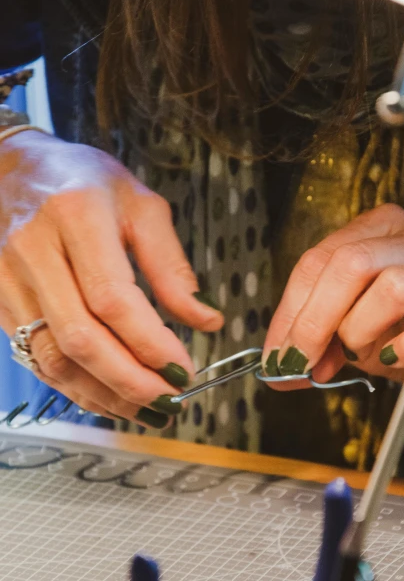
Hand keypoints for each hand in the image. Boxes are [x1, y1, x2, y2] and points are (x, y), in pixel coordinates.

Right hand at [0, 130, 222, 425]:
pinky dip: (76, 387)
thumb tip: (206, 320)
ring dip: (104, 395)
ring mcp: (7, 278)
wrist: (10, 168)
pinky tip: (109, 397)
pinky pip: (36, 359)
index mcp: (76, 216)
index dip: (150, 343)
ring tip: (146, 412)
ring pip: (53, 358)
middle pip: (80, 338)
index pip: (113, 298)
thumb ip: (172, 265)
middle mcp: (33, 249)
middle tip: (171, 403)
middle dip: (131, 382)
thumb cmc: (82, 183)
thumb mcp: (139, 205)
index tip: (184, 370)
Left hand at [264, 204, 403, 421]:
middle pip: (350, 264)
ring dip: (360, 331)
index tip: (275, 355)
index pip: (319, 260)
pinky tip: (392, 359)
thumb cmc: (402, 333)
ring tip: (360, 354)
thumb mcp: (348, 329)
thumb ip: (314, 337)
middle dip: (315, 321)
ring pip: (392, 288)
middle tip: (301, 363)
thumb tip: (277, 366)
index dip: (290, 311)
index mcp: (379, 230)